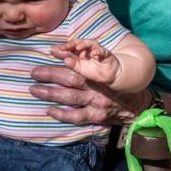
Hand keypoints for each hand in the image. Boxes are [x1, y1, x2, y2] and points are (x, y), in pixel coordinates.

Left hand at [28, 63, 150, 125]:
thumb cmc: (118, 85)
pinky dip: (62, 114)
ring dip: (51, 93)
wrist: (137, 105)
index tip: (50, 53)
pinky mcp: (97, 116)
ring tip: (34, 89)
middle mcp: (96, 87)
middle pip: (70, 79)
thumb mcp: (108, 71)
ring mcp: (96, 103)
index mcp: (99, 73)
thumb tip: (69, 55)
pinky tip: (50, 110)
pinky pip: (77, 116)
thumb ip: (92, 64)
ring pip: (70, 97)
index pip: (79, 64)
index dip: (64, 59)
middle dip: (50, 75)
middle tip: (33, 73)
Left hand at [51, 39, 121, 84]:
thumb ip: (71, 64)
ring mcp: (96, 50)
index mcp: (78, 53)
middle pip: (78, 43)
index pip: (69, 47)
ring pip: (90, 43)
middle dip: (70, 45)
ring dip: (84, 44)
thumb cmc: (93, 71)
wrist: (109, 76)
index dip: (62, 48)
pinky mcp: (105, 53)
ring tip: (78, 47)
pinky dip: (98, 51)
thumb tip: (62, 59)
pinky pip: (102, 51)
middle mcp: (87, 49)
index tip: (53, 50)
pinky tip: (94, 53)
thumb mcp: (79, 69)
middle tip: (63, 48)